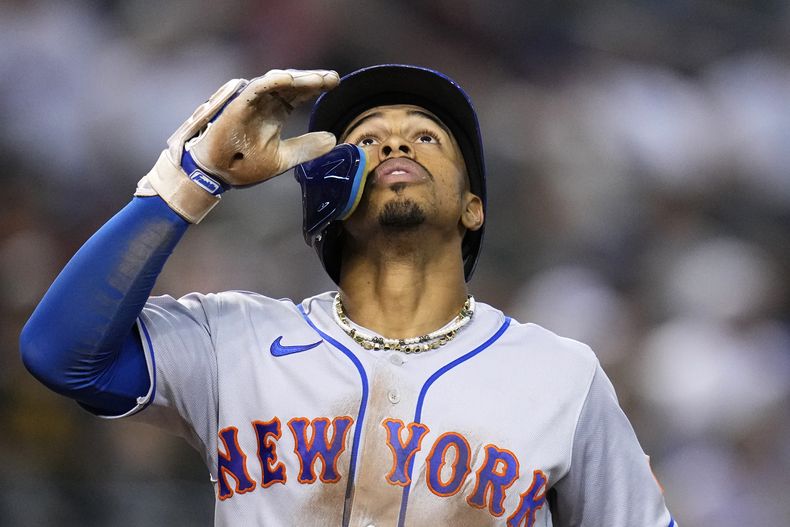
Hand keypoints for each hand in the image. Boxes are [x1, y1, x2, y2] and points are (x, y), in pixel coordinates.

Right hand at [136, 69, 338, 222]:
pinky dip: (270, 83)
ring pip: (275, 82)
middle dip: (311, 80)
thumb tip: (332, 138)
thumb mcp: (282, 158)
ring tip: (317, 79)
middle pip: (291, 84)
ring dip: (296, 79)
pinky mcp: (236, 107)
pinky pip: (254, 90)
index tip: (336, 83)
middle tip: (332, 78)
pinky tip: (287, 79)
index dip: (316, 86)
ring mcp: (250, 103)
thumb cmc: (244, 166)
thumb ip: (306, 148)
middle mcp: (264, 104)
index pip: (299, 94)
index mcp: (276, 113)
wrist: (217, 176)